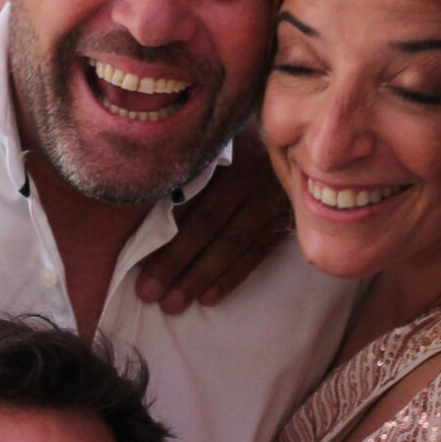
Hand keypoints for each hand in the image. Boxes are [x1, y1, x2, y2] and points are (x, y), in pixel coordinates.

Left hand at [135, 126, 291, 314]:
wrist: (304, 138)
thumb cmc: (242, 141)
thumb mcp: (218, 144)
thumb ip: (190, 171)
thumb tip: (148, 211)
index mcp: (225, 153)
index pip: (188, 197)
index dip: (161, 230)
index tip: (136, 259)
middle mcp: (248, 176)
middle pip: (206, 224)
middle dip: (174, 261)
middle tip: (147, 292)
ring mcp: (269, 199)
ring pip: (231, 244)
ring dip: (200, 277)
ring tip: (173, 303)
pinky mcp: (285, 218)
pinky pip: (257, 252)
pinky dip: (232, 276)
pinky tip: (209, 298)